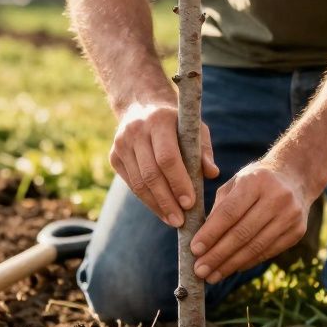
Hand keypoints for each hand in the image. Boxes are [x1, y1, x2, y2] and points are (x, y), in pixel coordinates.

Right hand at [110, 101, 217, 226]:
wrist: (141, 106)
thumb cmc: (177, 123)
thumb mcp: (194, 129)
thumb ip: (204, 151)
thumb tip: (213, 174)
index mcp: (159, 121)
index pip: (167, 157)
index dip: (178, 182)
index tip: (190, 203)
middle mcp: (136, 131)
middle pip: (151, 174)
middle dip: (167, 200)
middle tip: (180, 220)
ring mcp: (121, 144)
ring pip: (138, 183)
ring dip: (156, 205)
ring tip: (173, 220)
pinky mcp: (114, 156)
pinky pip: (131, 184)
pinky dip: (147, 200)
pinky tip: (161, 211)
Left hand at [191, 159, 310, 282]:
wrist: (295, 178)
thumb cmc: (255, 181)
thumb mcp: (235, 184)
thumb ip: (219, 208)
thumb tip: (202, 241)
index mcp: (256, 181)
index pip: (229, 212)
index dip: (211, 233)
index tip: (194, 250)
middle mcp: (277, 197)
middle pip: (242, 233)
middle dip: (217, 255)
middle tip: (199, 270)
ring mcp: (290, 216)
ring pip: (255, 247)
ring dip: (230, 265)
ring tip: (212, 276)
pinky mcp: (297, 232)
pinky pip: (267, 252)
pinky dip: (247, 262)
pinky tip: (231, 269)